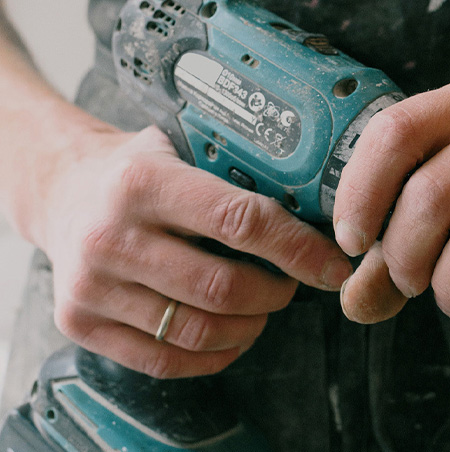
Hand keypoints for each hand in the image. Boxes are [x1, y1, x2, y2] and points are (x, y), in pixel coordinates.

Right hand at [40, 126, 351, 377]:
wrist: (60, 192)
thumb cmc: (136, 172)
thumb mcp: (179, 147)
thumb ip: (237, 172)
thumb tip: (320, 208)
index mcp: (143, 182)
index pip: (239, 221)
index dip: (297, 249)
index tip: (332, 265)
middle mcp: (111, 236)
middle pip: (223, 288)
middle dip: (278, 292)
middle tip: (294, 284)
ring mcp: (90, 286)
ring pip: (199, 331)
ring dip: (250, 326)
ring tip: (263, 307)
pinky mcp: (80, 323)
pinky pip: (165, 361)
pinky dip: (214, 356)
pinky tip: (231, 335)